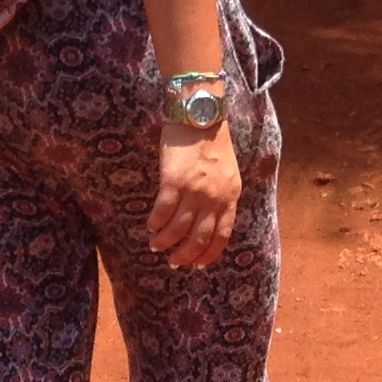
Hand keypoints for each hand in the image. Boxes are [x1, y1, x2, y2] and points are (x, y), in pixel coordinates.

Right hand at [147, 121, 241, 266]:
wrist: (200, 116)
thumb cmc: (212, 142)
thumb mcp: (227, 173)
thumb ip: (221, 196)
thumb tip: (206, 219)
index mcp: (230, 197)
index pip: (222, 236)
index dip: (208, 254)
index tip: (197, 265)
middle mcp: (214, 198)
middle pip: (199, 239)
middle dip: (184, 256)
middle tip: (173, 262)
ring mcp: (194, 191)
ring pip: (178, 230)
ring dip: (165, 242)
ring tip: (156, 245)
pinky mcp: (173, 182)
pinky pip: (163, 213)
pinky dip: (156, 224)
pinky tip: (151, 226)